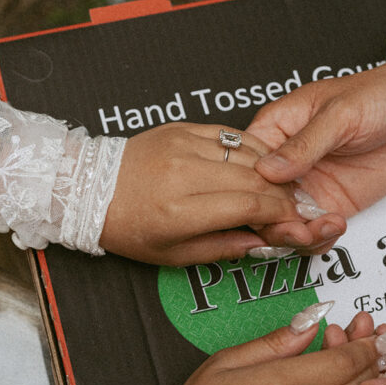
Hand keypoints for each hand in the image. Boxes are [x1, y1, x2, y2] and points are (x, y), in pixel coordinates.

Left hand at [100, 122, 304, 265]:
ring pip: (247, 153)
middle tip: (296, 205)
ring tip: (284, 187)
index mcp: (179, 211)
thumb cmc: (126, 227)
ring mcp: (183, 146)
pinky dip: (252, 149)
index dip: (280, 214)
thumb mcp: (171, 255)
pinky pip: (230, 134)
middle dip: (283, 194)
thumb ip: (222, 248)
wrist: (89, 188)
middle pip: (254, 178)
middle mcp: (183, 173)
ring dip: (273, 170)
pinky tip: (262, 162)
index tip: (293, 221)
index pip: (249, 206)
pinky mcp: (181, 129)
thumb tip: (262, 242)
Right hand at [247, 46, 385, 252]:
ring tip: (326, 227)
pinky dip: (318, 240)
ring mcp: (306, 185)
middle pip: (258, 202)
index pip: (244, 167)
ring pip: (282, 223)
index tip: (271, 205)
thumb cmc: (376, 94)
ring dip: (298, 236)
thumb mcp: (340, 114)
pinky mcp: (329, 202)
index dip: (251, 192)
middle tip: (298, 229)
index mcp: (274, 129)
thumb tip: (268, 169)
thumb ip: (305, 143)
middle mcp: (284, 161)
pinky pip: (311, 231)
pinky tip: (335, 228)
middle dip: (274, 223)